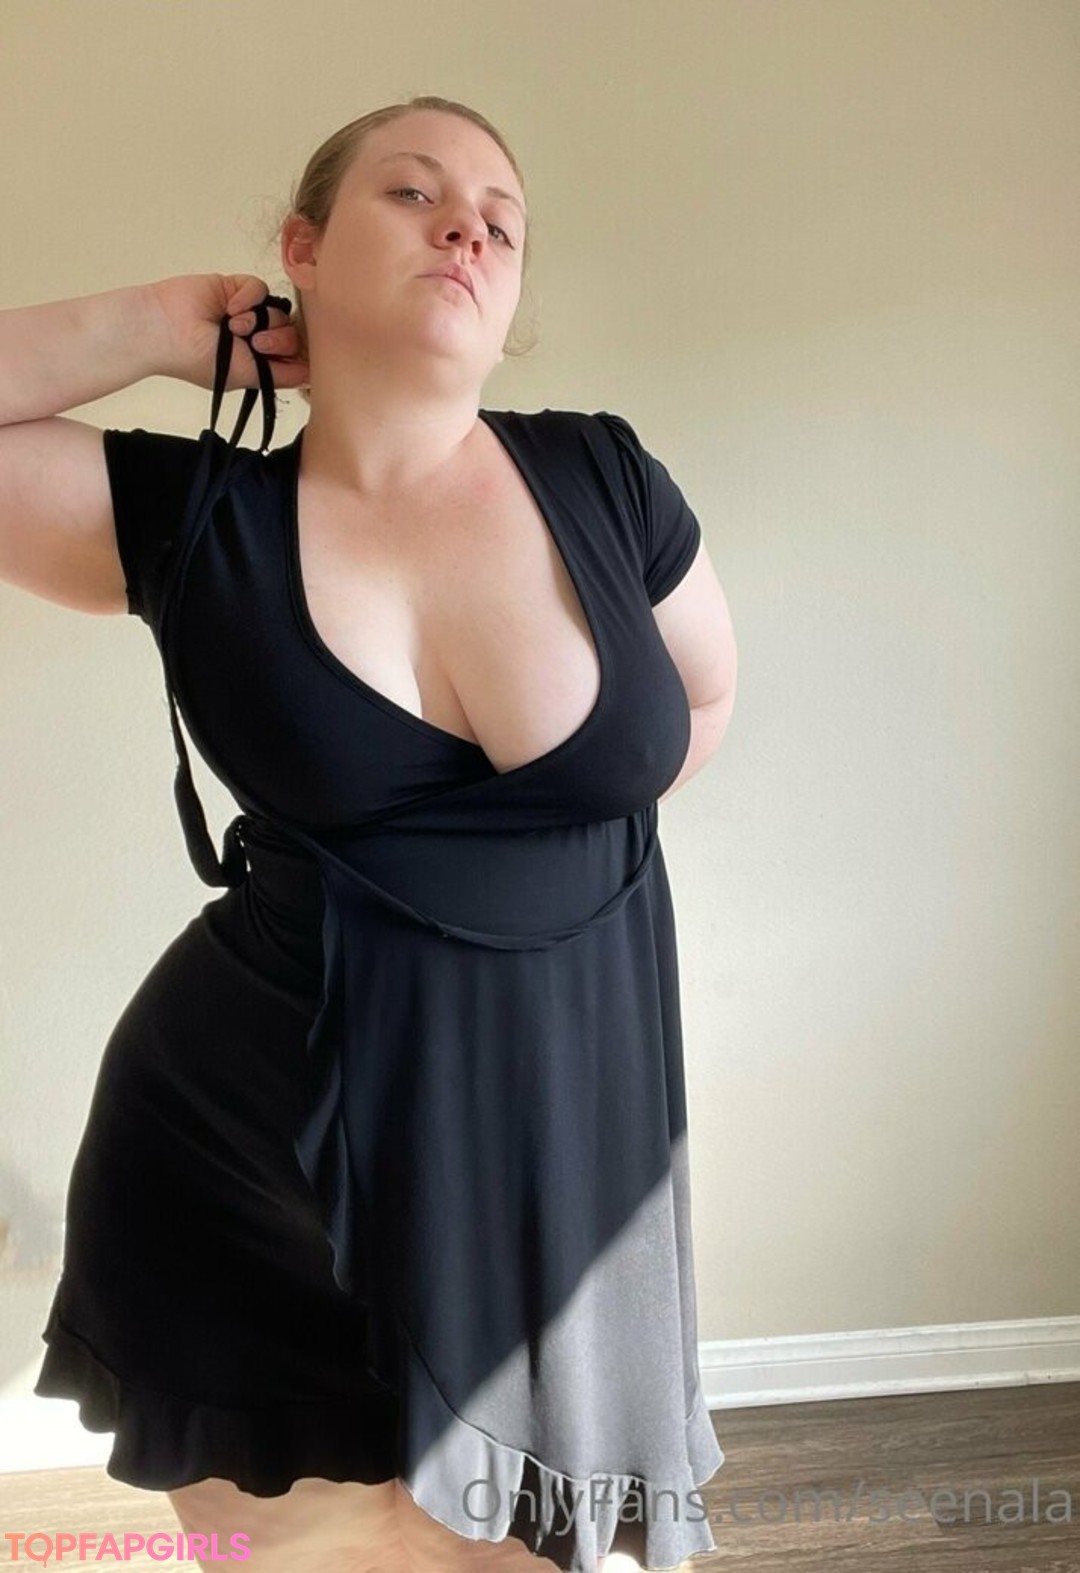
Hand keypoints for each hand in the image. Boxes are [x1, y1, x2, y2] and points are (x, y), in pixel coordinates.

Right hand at [146, 273, 309, 392]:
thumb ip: (282, 375)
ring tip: (234, 327)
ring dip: (261, 321)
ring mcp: (248, 313)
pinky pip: (261, 288)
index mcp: (259, 362)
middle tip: (255, 344)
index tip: (291, 359)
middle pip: (294, 334)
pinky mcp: (237, 288)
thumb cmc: (198, 360)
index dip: (300, 356)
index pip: (295, 357)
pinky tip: (230, 309)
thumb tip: (313, 375)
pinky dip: (249, 298)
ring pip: (280, 311)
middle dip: (279, 340)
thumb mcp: (248, 376)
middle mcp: (256, 338)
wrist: (165, 331)